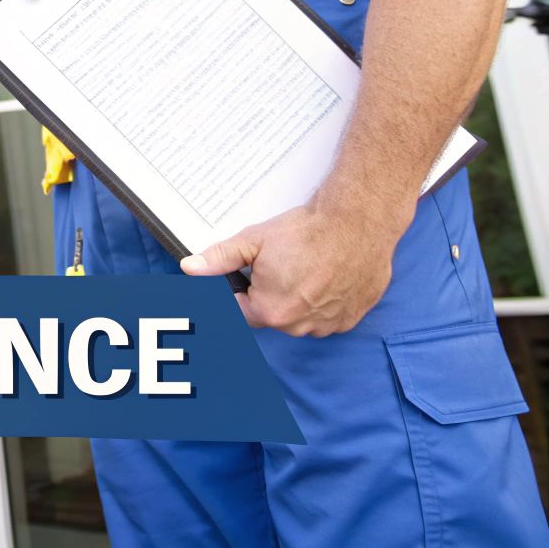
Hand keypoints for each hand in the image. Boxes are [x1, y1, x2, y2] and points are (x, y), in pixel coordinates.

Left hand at [180, 188, 406, 335]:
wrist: (358, 222)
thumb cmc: (308, 232)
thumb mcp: (254, 241)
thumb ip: (219, 259)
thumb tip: (190, 268)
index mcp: (269, 311)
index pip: (238, 312)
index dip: (237, 292)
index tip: (242, 279)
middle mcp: (299, 325)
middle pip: (269, 314)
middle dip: (266, 293)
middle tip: (278, 265)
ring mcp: (327, 324)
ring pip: (298, 317)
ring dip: (295, 300)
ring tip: (303, 268)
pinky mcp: (350, 318)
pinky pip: (326, 316)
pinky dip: (321, 302)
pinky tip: (323, 277)